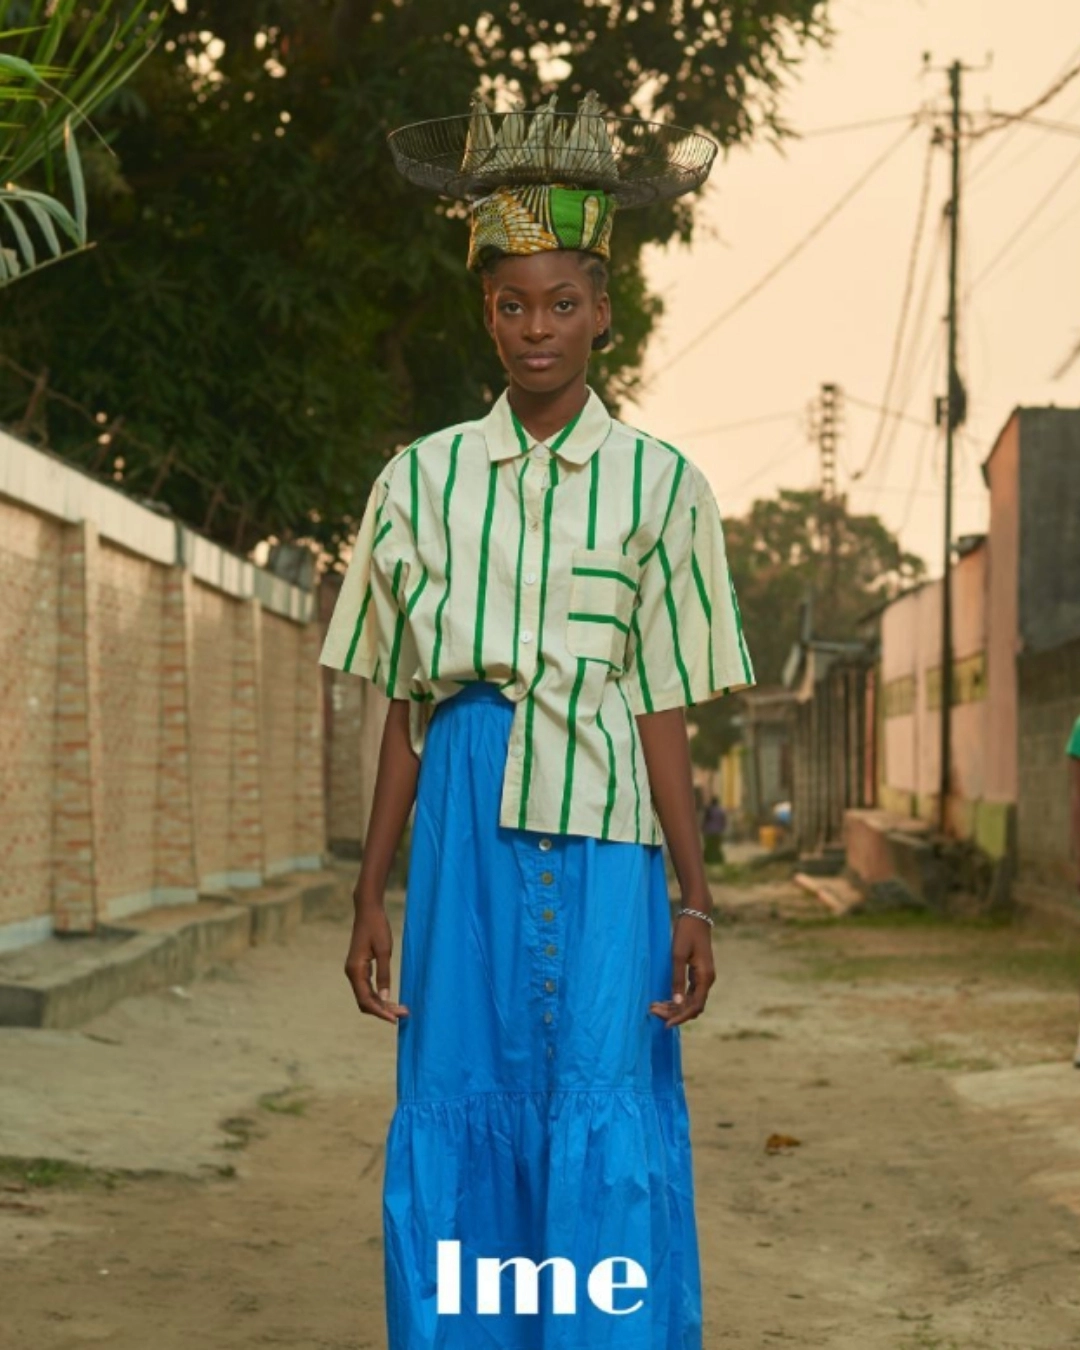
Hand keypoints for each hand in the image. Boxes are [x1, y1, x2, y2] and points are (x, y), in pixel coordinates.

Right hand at [344, 903, 409, 1023]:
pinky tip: (391, 998)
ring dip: (382, 1004)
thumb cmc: (377, 927)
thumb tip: (385, 997)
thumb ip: (384, 974)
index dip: (380, 1012)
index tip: (395, 1019)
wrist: (368, 910)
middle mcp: (352, 973)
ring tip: (401, 1009)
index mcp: (355, 970)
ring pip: (366, 996)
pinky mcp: (360, 967)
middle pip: (365, 1001)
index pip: (366, 1000)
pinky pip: (367, 988)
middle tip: (403, 1014)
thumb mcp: (384, 950)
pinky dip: (379, 995)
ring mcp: (355, 971)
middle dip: (383, 1010)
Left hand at [649, 912, 715, 1027]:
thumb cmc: (686, 933)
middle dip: (674, 1012)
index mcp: (705, 977)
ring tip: (654, 1006)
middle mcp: (707, 980)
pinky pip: (689, 993)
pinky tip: (663, 999)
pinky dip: (677, 998)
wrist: (696, 916)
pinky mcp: (698, 973)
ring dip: (674, 1006)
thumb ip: (677, 978)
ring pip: (690, 1001)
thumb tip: (676, 1001)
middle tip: (652, 1010)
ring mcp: (703, 977)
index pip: (695, 1006)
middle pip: (692, 1006)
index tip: (665, 1024)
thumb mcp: (677, 955)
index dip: (680, 1017)